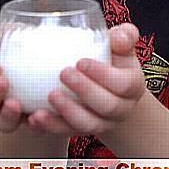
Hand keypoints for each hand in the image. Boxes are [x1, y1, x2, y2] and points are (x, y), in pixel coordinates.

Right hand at [0, 22, 27, 132]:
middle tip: (2, 82)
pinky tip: (37, 116)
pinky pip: (31, 130)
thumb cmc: (33, 45)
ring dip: (6, 115)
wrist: (60, 69)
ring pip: (2, 123)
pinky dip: (33, 124)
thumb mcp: (18, 33)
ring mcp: (14, 115)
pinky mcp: (34, 124)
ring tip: (15, 105)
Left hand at [26, 22, 145, 136]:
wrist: (106, 84)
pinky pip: (66, 133)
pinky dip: (50, 126)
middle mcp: (122, 109)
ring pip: (88, 125)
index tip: (81, 61)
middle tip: (63, 73)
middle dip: (85, 91)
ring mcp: (102, 124)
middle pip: (107, 106)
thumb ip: (124, 35)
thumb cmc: (112, 56)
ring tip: (50, 96)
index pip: (124, 84)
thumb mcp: (121, 43)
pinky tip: (35, 117)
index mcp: (134, 86)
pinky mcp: (81, 131)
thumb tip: (118, 37)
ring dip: (68, 112)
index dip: (103, 75)